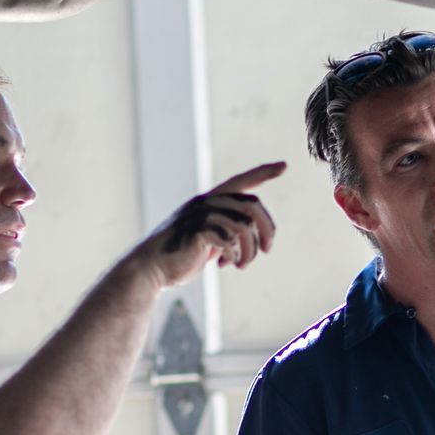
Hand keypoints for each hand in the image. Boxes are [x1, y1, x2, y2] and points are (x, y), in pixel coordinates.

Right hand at [129, 161, 284, 288]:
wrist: (150, 268)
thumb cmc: (179, 256)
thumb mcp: (207, 239)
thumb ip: (226, 230)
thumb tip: (254, 234)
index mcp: (209, 201)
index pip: (241, 181)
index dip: (263, 172)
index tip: (283, 165)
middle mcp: (206, 203)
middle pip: (252, 206)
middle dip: (267, 229)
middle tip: (268, 250)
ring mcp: (201, 215)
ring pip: (245, 227)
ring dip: (250, 251)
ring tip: (242, 264)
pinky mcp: (198, 231)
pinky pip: (231, 240)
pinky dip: (235, 256)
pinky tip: (225, 264)